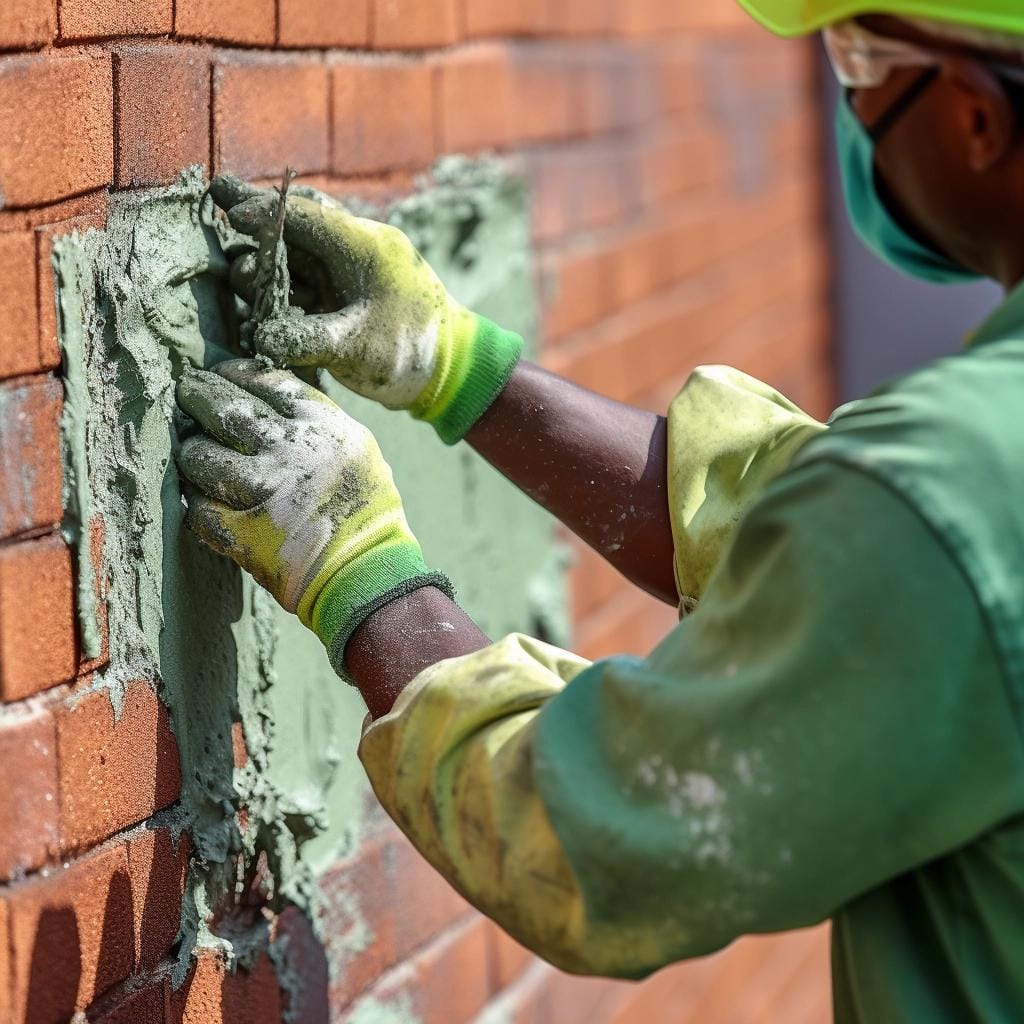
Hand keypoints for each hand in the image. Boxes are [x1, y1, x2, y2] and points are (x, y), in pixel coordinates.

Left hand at [176, 358, 450, 668]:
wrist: (368, 574)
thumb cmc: (367, 514)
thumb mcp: (356, 452)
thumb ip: (316, 424)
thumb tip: (264, 399)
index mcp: (325, 427)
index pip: (267, 383)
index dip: (236, 374)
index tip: (220, 373)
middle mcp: (293, 452)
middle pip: (226, 409)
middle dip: (198, 397)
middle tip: (186, 394)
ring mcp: (265, 492)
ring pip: (201, 457)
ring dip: (191, 455)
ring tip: (193, 454)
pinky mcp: (243, 532)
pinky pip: (198, 508)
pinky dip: (197, 505)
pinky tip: (204, 502)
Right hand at [210, 174, 522, 443]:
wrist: (451, 373)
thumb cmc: (413, 353)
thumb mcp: (358, 347)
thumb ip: (308, 340)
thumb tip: (262, 338)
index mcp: (366, 247)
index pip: (306, 216)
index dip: (263, 210)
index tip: (225, 204)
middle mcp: (357, 253)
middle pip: (298, 227)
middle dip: (257, 221)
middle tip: (216, 201)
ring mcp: (352, 276)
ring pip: (299, 257)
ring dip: (267, 263)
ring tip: (240, 277)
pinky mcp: (347, 300)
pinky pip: (307, 284)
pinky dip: (282, 288)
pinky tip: (256, 295)